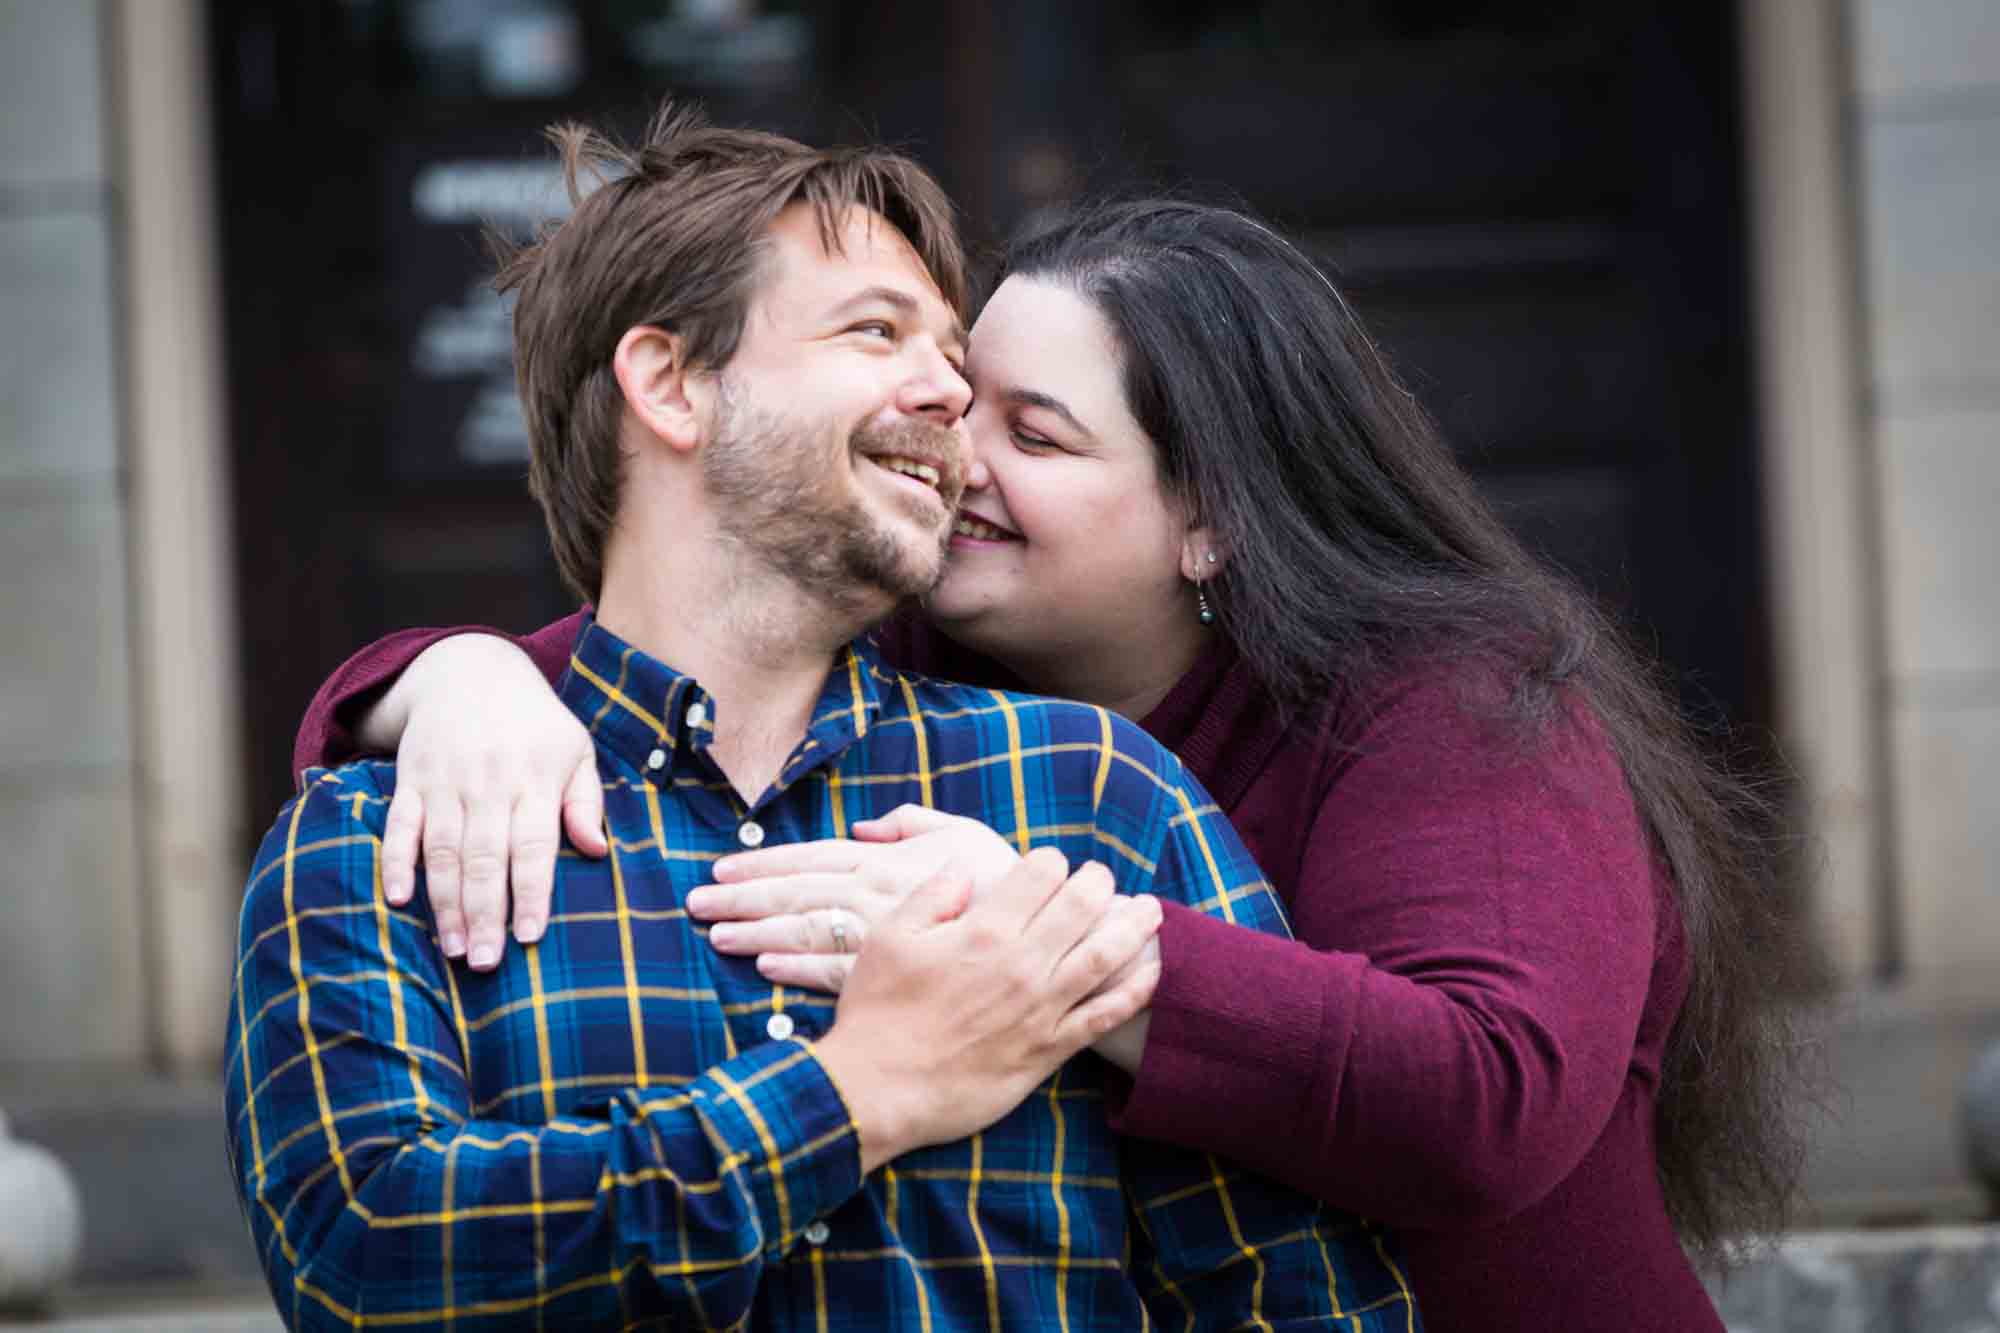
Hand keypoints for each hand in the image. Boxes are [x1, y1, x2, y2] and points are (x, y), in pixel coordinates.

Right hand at [375, 635, 607, 967]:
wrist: (471, 670)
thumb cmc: (535, 723)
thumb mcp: (575, 749)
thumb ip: (585, 801)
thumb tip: (597, 851)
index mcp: (534, 778)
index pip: (535, 844)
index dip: (532, 892)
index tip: (531, 936)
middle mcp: (488, 782)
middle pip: (486, 857)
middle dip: (485, 913)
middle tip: (484, 962)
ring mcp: (445, 782)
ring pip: (442, 850)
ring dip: (445, 902)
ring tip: (452, 947)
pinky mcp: (411, 780)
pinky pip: (399, 826)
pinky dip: (395, 862)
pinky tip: (397, 899)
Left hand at [692, 805, 1020, 991]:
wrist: (1050, 936)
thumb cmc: (1007, 883)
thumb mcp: (965, 835)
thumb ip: (914, 823)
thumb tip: (864, 825)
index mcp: (888, 860)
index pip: (813, 857)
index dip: (765, 864)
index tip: (721, 870)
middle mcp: (878, 893)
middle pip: (797, 892)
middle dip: (742, 897)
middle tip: (694, 903)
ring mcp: (885, 935)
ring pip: (807, 930)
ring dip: (758, 931)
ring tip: (716, 936)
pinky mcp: (898, 973)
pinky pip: (838, 971)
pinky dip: (799, 968)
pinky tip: (766, 967)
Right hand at [810, 847, 1162, 1170]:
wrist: (877, 1090)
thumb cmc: (877, 1012)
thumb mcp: (889, 937)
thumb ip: (932, 895)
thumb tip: (964, 866)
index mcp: (984, 930)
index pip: (1041, 873)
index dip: (1049, 861)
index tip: (1047, 866)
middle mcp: (1022, 964)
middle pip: (1083, 905)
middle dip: (1098, 881)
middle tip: (1100, 878)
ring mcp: (1041, 1008)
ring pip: (1105, 955)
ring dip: (1133, 927)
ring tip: (1151, 909)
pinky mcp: (1048, 1050)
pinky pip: (1104, 1016)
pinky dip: (1135, 992)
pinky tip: (1152, 973)